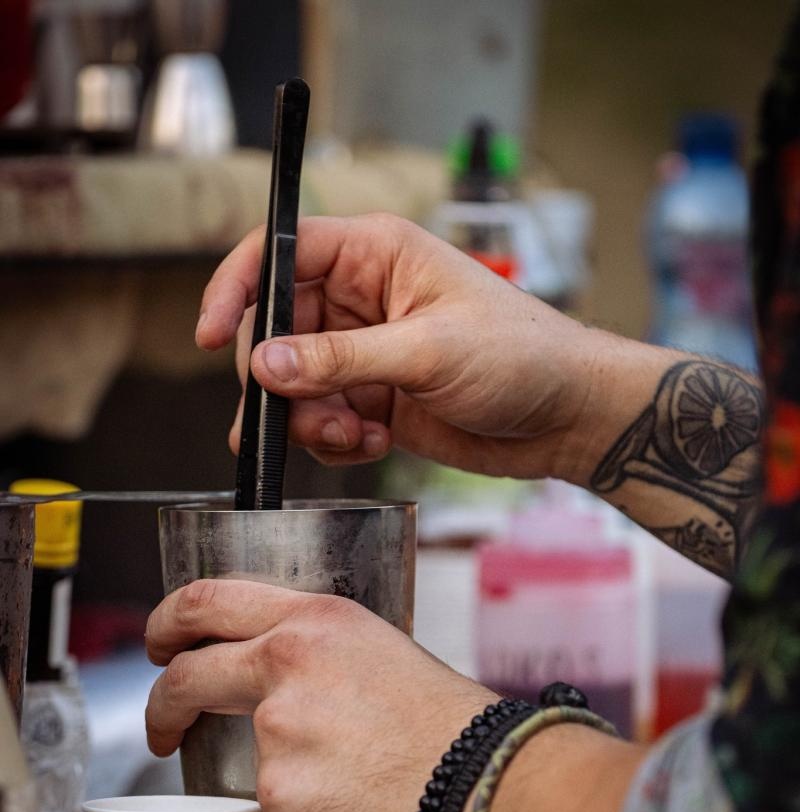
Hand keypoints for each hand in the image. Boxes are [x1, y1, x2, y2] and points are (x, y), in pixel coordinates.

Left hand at [145, 579, 495, 811]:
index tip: (158, 646)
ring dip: (284, 774)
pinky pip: (277, 807)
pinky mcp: (279, 793)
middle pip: (186, 676)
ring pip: (250, 756)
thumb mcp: (382, 653)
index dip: (168, 622)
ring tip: (353, 783)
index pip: (208, 600)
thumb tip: (282, 690)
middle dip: (162, 705)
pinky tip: (357, 808)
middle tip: (164, 727)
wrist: (482, 782)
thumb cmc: (452, 724)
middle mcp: (285, 664)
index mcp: (315, 621)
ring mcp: (276, 731)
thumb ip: (320, 660)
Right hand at [196, 212, 601, 480]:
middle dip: (280, 380)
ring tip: (356, 434)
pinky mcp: (374, 398)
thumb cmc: (523, 357)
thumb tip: (265, 366)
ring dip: (309, 420)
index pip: (278, 253)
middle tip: (306, 413)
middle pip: (274, 330)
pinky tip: (375, 442)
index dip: (236, 290)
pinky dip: (334, 441)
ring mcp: (365, 352)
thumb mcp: (428, 353)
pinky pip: (322, 420)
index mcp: (374, 255)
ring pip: (293, 384)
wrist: (566, 418)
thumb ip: (340, 361)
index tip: (207, 337)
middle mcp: (361, 299)